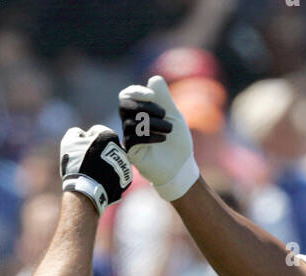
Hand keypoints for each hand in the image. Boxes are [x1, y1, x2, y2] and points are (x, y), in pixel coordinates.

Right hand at [60, 125, 131, 213]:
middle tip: (85, 163)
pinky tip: (99, 180)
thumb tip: (82, 134)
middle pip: (105, 146)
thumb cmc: (78, 164)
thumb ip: (75, 132)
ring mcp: (125, 164)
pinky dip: (109, 175)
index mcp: (109, 135)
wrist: (87, 191)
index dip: (85, 140)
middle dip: (96, 151)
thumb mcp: (69, 142)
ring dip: (103, 163)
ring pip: (112, 159)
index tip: (79, 151)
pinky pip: (115, 173)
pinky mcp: (126, 178)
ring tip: (92, 173)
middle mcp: (121, 147)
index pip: (95, 132)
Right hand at [118, 75, 198, 200]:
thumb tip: (153, 79)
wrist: (181, 166)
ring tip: (169, 130)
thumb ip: (164, 97)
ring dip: (154, 123)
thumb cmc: (177, 141)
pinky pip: (133, 138)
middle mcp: (131, 122)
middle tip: (164, 113)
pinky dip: (150, 136)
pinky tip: (162, 139)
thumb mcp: (174, 115)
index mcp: (140, 111)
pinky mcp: (131, 151)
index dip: (136, 91)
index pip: (127, 95)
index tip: (152, 96)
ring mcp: (130, 137)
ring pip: (131, 121)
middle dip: (145, 106)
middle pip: (124, 104)